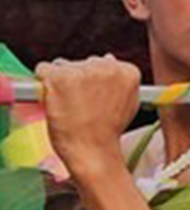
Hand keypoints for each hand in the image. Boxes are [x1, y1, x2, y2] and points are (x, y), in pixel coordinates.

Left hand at [35, 55, 140, 176]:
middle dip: (80, 79)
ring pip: (62, 65)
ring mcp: (81, 70)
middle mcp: (106, 65)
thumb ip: (119, 82)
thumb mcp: (127, 104)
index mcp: (127, 71)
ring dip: (62, 82)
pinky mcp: (58, 76)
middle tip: (84, 105)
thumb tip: (108, 58)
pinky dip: (44, 84)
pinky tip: (57, 101)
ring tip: (72, 106)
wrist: (93, 151)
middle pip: (83, 62)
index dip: (98, 82)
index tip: (99, 99)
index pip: (106, 62)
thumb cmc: (107, 133)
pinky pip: (43, 70)